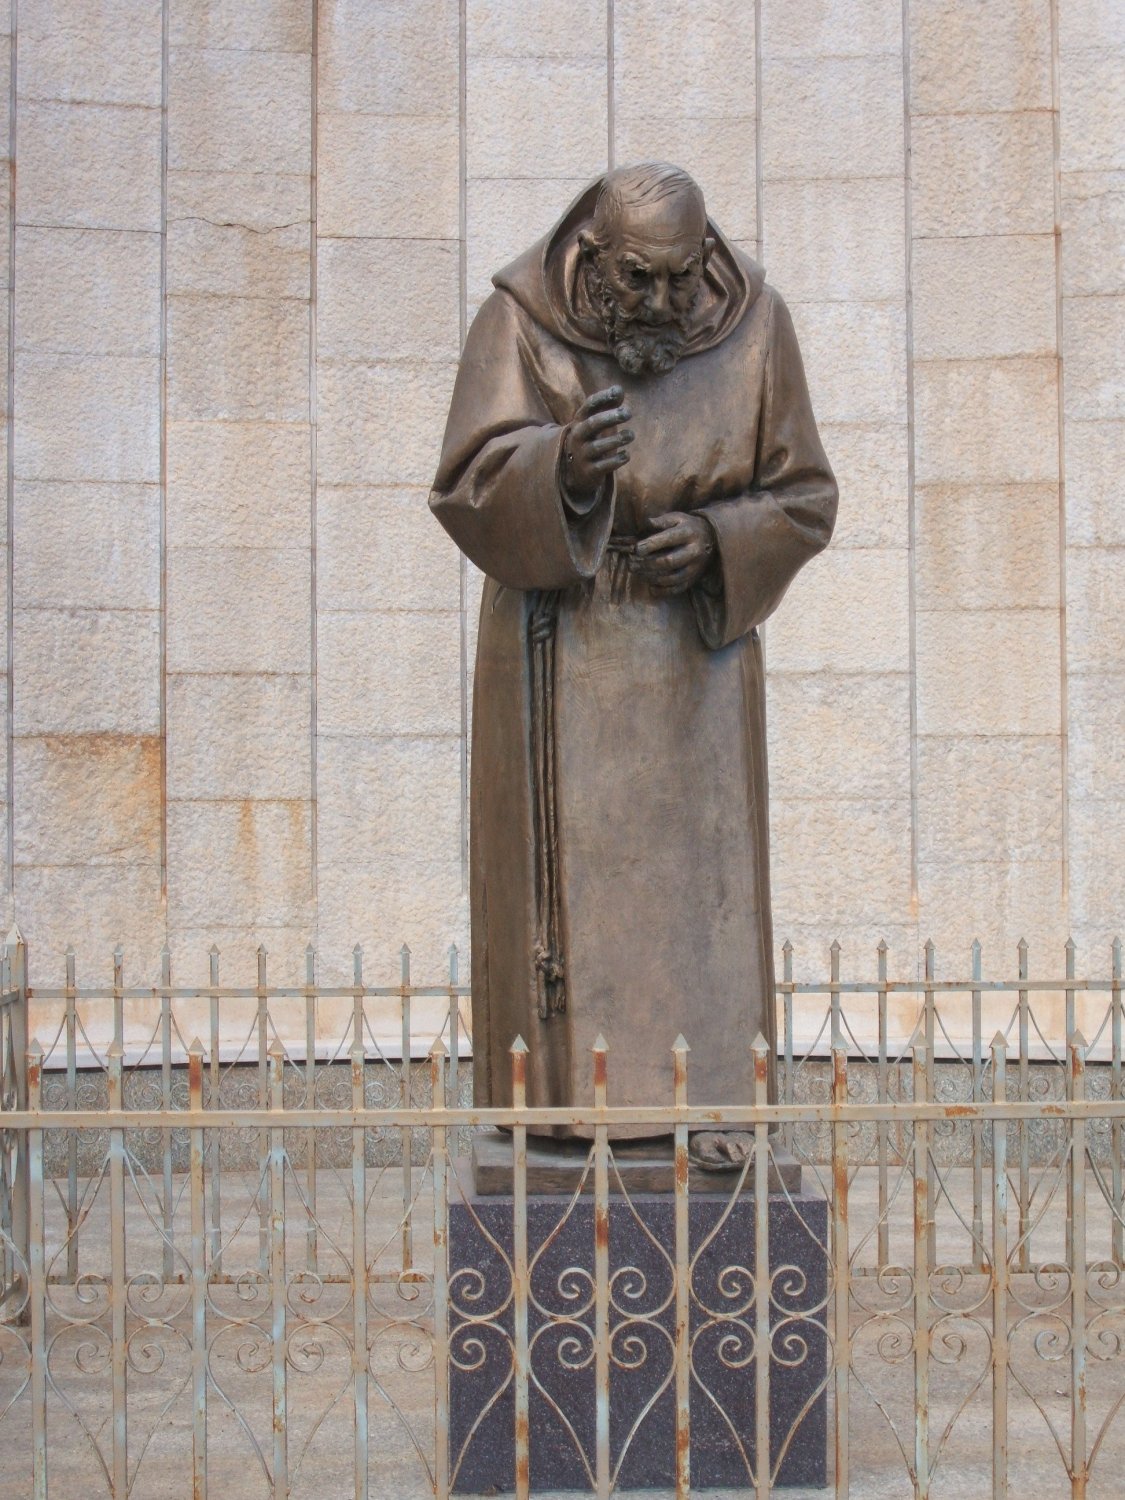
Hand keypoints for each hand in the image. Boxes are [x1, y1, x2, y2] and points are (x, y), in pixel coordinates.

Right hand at [562, 386, 633, 500]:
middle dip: (610, 417)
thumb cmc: (591, 439)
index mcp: (579, 421)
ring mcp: (582, 455)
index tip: (618, 393)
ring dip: (616, 439)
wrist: (574, 471)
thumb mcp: (596, 422)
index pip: (589, 405)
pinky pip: (603, 466)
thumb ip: (608, 405)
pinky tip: (627, 455)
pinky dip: (616, 460)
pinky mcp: (589, 472)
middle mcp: (578, 437)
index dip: (602, 397)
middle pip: (592, 424)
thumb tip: (619, 389)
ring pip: (597, 447)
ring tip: (631, 435)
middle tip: (628, 413)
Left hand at [633, 511, 715, 595]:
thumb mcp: (677, 518)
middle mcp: (694, 551)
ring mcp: (695, 567)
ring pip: (671, 578)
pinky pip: (678, 589)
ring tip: (638, 574)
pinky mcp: (694, 578)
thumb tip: (646, 523)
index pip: (668, 539)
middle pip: (668, 562)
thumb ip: (661, 521)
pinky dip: (663, 591)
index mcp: (688, 533)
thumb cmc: (688, 526)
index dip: (650, 545)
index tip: (636, 549)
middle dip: (647, 564)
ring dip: (651, 578)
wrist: (712, 538)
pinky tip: (651, 587)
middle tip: (632, 564)